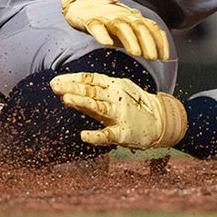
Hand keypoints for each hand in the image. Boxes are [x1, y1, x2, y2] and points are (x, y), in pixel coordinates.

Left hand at [50, 72, 185, 150]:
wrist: (162, 122)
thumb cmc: (133, 106)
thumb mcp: (115, 95)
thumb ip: (93, 95)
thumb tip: (66, 94)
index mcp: (114, 86)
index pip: (90, 80)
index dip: (72, 80)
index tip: (55, 81)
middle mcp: (116, 98)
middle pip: (91, 91)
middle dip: (72, 88)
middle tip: (54, 86)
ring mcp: (120, 115)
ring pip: (98, 107)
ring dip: (82, 103)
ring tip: (66, 99)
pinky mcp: (124, 133)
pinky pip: (108, 135)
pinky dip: (95, 136)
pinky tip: (83, 136)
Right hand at [57, 0, 169, 60]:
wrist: (83, 1)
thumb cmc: (108, 18)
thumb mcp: (127, 27)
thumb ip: (139, 37)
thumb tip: (156, 54)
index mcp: (133, 18)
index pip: (151, 27)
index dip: (160, 42)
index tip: (164, 58)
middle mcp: (123, 16)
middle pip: (139, 27)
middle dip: (148, 42)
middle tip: (152, 58)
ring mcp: (106, 17)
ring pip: (121, 26)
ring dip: (130, 39)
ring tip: (135, 53)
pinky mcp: (90, 20)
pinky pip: (97, 26)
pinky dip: (102, 34)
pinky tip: (106, 43)